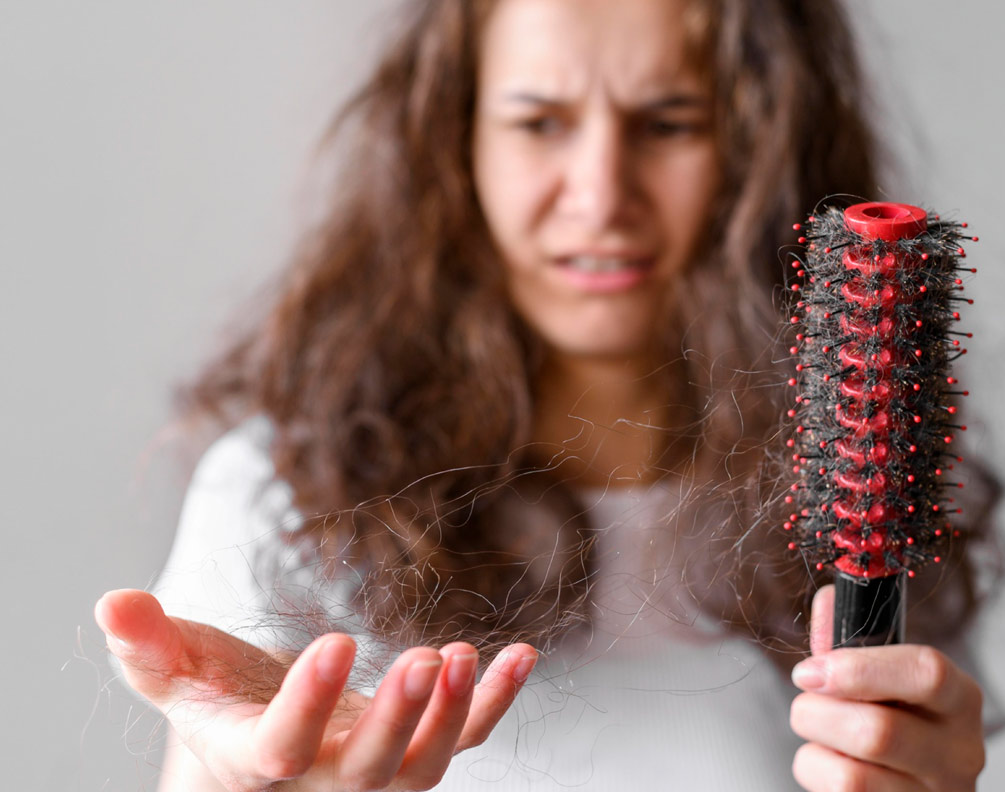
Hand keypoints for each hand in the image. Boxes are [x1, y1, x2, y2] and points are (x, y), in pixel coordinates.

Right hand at [95, 589, 536, 790]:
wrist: (259, 748)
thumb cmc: (215, 706)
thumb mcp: (176, 675)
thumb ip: (147, 646)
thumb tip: (111, 601)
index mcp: (258, 762)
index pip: (283, 748)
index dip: (309, 704)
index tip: (336, 641)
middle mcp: (325, 780)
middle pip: (370, 769)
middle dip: (399, 719)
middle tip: (426, 661)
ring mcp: (379, 771)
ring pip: (425, 764)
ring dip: (453, 715)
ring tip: (467, 656)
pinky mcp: (416, 749)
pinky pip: (467, 736)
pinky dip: (495, 701)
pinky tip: (521, 655)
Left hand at [789, 585, 984, 790]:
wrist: (910, 787)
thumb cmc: (895, 722)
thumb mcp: (883, 677)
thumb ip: (851, 638)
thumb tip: (827, 599)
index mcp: (960, 699)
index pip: (927, 673)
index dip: (860, 669)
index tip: (811, 670)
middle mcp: (960, 753)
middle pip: (878, 733)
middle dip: (817, 714)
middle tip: (804, 705)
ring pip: (852, 777)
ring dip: (814, 749)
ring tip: (818, 737)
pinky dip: (815, 775)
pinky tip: (830, 767)